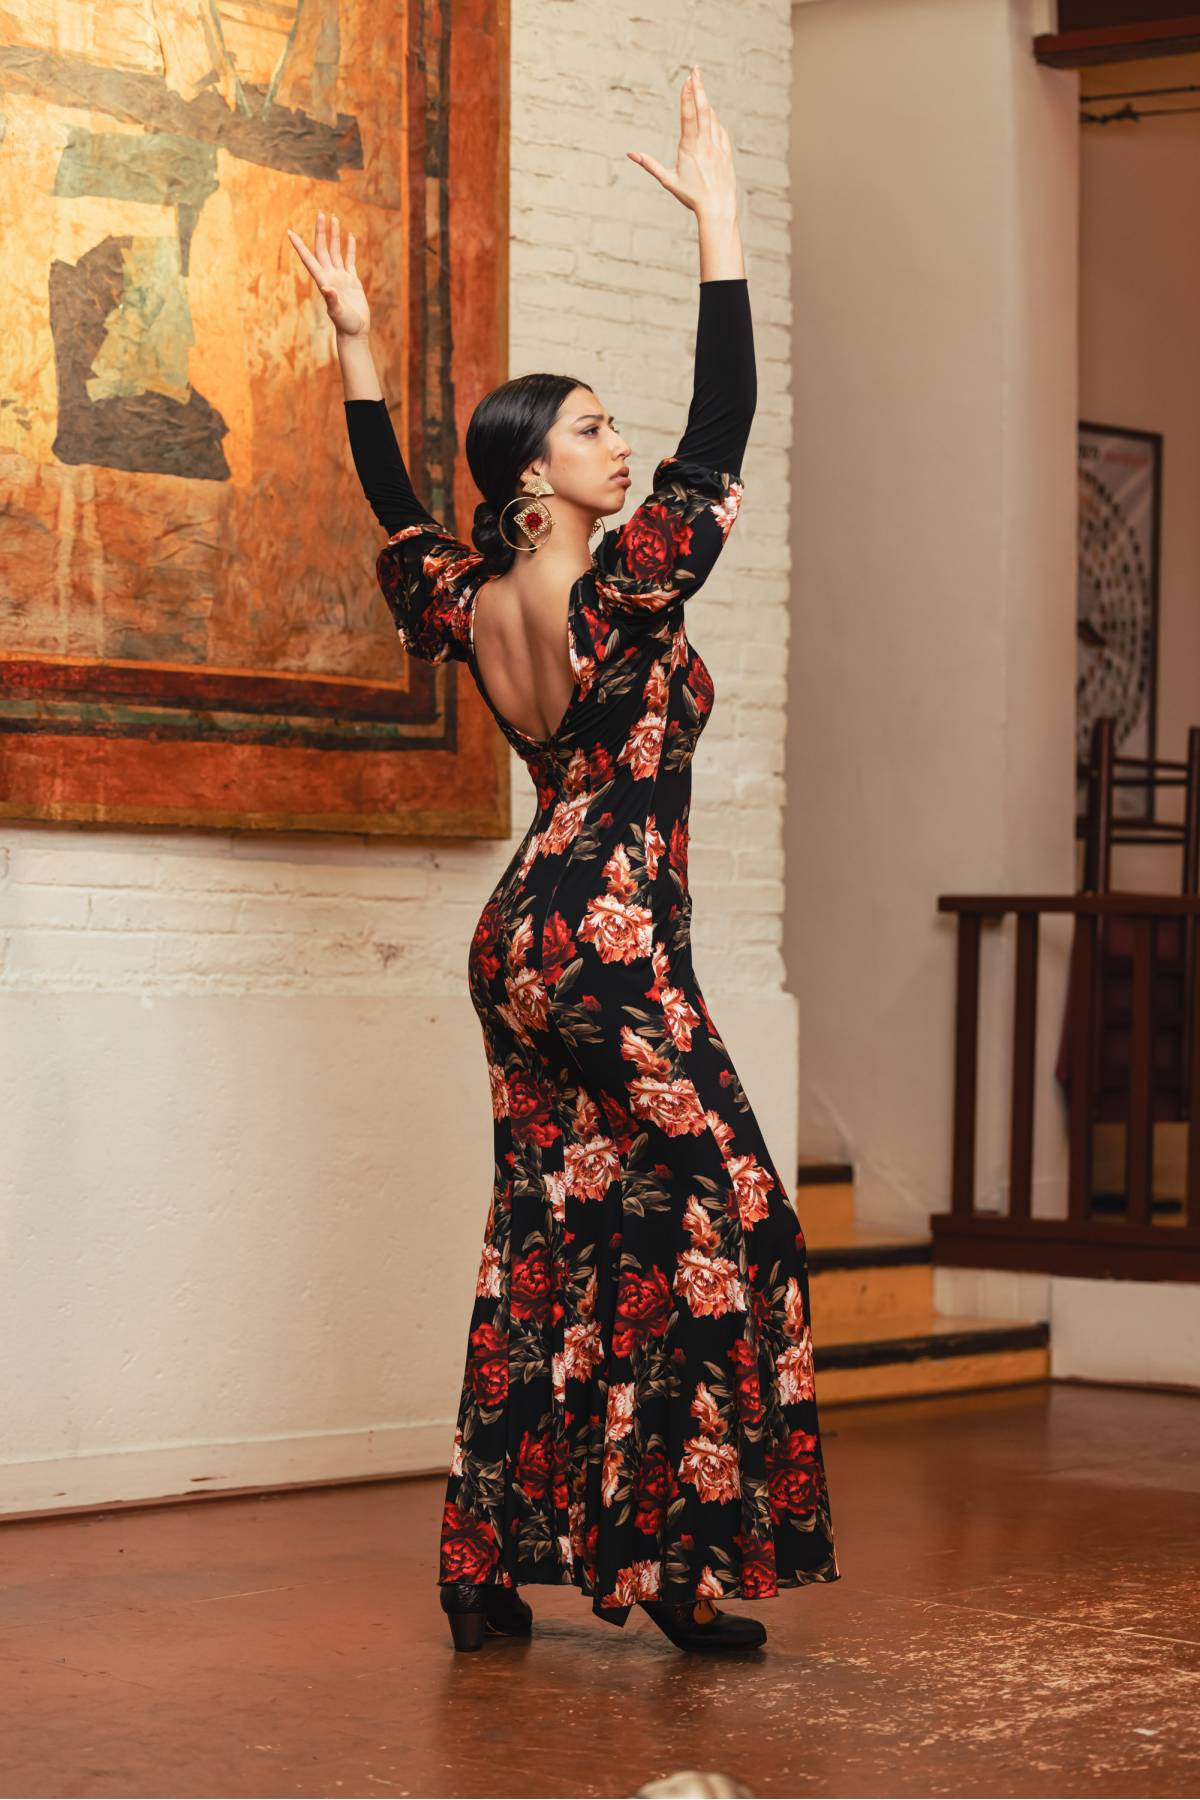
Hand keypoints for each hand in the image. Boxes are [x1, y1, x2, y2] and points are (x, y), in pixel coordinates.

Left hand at [286, 211, 369, 336]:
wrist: (355, 331)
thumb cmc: (345, 324)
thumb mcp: (337, 312)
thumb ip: (332, 300)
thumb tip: (326, 288)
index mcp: (324, 280)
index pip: (309, 258)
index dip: (299, 245)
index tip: (290, 232)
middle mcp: (330, 276)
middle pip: (323, 248)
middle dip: (321, 231)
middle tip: (320, 213)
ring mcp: (341, 277)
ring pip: (336, 250)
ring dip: (334, 235)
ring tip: (334, 218)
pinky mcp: (352, 281)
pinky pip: (350, 260)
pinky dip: (350, 248)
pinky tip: (350, 236)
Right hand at [627, 67, 736, 217]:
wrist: (717, 208)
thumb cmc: (690, 196)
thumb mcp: (667, 181)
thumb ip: (649, 164)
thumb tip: (630, 154)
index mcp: (689, 148)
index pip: (688, 117)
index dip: (687, 97)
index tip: (687, 80)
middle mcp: (705, 144)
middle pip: (702, 110)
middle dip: (699, 88)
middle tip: (696, 70)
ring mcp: (717, 146)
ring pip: (712, 118)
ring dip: (705, 102)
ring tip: (699, 89)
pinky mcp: (726, 152)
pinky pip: (720, 130)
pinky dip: (714, 120)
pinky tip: (710, 114)